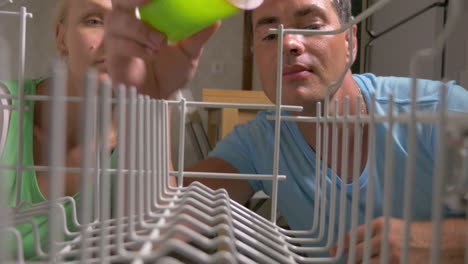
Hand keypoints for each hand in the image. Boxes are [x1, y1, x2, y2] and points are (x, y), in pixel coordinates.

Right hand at [105, 0, 220, 98]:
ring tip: (160, 42)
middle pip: (119, 0)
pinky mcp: (113, 56)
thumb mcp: (189, 53)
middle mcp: (127, 23)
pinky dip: (137, 48)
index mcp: (145, 16)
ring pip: (118, 21)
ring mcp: (118, 38)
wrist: (160, 98)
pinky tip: (151, 54)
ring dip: (141, 30)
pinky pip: (119, 45)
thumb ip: (198, 36)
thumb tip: (215, 20)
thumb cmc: (169, 73)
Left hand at [329, 217, 430, 262]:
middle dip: (351, 259)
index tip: (334, 251)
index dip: (341, 246)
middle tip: (350, 261)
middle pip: (356, 253)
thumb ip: (371, 233)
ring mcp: (391, 255)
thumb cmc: (412, 234)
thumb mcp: (390, 226)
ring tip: (365, 263)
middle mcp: (383, 239)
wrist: (438, 242)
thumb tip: (351, 243)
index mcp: (379, 225)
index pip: (352, 236)